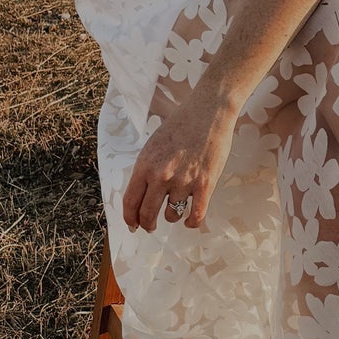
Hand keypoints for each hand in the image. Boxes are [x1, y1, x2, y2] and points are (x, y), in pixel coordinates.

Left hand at [122, 89, 238, 231]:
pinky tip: (189, 221)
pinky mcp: (205, 185)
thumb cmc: (180, 125)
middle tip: (150, 226)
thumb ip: (146, 169)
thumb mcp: (153, 145)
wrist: (208, 112)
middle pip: (147, 214)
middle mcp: (161, 176)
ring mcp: (183, 182)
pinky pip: (196, 215)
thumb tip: (142, 195)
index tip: (132, 225)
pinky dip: (191, 223)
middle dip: (147, 224)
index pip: (130, 202)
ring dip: (172, 217)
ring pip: (172, 216)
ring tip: (175, 210)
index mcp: (144, 165)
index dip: (130, 218)